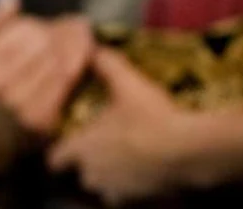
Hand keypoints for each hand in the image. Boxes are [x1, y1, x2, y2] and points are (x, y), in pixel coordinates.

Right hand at [0, 0, 93, 172]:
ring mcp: (17, 102)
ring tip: (67, 51)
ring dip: (70, 51)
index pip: (27, 28)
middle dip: (59, 37)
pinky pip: (65, 84)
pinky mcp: (37, 119)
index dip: (40, 26)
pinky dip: (72, 71)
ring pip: (59, 61)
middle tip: (63, 38)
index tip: (42, 31)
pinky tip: (69, 69)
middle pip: (45, 44)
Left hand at [47, 47, 204, 206]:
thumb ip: (107, 65)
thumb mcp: (129, 84)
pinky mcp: (136, 202)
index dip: (62, 149)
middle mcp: (92, 175)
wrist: (186, 151)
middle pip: (81, 173)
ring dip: (113, 174)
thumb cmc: (151, 117)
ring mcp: (114, 192)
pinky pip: (128, 195)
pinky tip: (151, 168)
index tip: (73, 139)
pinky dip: (135, 185)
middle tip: (109, 143)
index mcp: (82, 148)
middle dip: (91, 162)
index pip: (55, 158)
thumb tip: (92, 48)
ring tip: (133, 156)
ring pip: (105, 186)